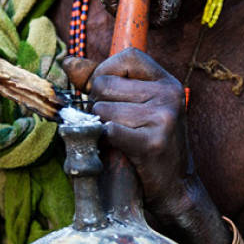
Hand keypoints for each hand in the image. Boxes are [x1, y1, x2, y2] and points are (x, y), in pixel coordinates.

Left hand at [63, 49, 191, 217]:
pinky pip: (109, 130)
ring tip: (119, 138)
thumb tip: (68, 62)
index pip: (128, 56)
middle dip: (99, 104)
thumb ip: (104, 80)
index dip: (106, 71)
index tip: (105, 92)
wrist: (175, 187)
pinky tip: (117, 148)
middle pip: (106, 84)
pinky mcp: (152, 143)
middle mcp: (168, 95)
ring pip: (103, 109)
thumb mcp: (137, 105)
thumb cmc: (150, 142)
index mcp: (167, 82)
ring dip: (101, 126)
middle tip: (114, 123)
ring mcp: (162, 118)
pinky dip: (105, 139)